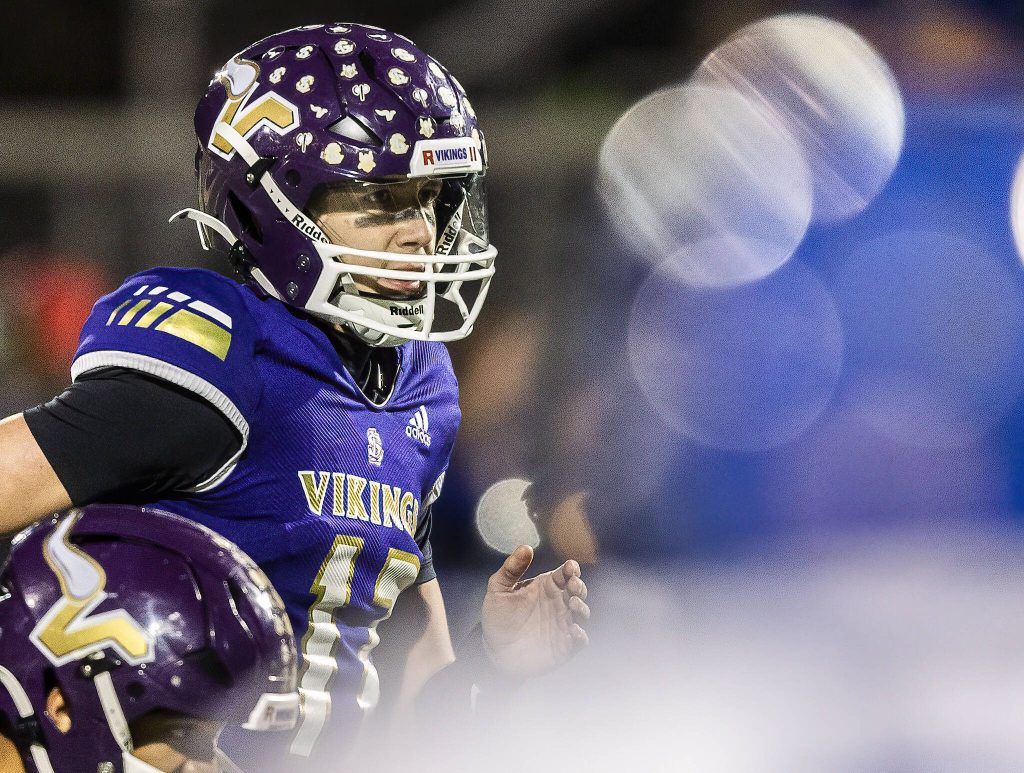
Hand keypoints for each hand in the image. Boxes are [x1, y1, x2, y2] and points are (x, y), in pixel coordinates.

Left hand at [481, 545, 589, 677]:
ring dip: (582, 607)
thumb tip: (526, 548)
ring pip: (582, 613)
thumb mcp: (498, 590)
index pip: (565, 574)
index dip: (571, 569)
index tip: (570, 567)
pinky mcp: (564, 646)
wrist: (494, 650)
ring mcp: (562, 625)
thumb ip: (511, 568)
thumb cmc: (498, 617)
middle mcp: (558, 604)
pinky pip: (579, 640)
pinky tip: (573, 631)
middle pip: (578, 591)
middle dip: (579, 586)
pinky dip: (580, 635)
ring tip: (572, 604)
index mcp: (546, 587)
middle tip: (572, 585)